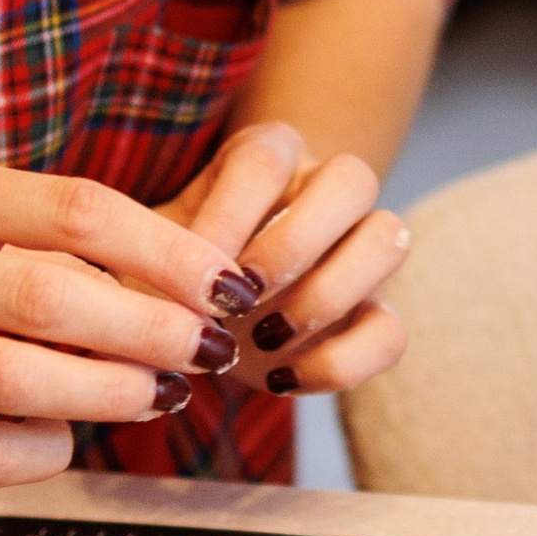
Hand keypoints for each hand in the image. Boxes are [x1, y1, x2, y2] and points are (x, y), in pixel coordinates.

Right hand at [0, 161, 266, 486]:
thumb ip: (41, 236)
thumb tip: (179, 283)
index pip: (77, 209)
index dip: (169, 252)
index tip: (227, 282)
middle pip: (54, 299)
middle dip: (153, 330)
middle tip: (207, 349)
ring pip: (16, 382)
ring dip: (110, 394)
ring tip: (158, 395)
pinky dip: (42, 449)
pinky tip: (65, 434)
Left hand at [162, 118, 413, 400]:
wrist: (202, 314)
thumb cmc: (169, 269)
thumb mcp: (146, 250)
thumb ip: (144, 253)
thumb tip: (144, 283)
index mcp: (268, 157)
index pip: (267, 159)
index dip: (229, 215)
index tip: (188, 269)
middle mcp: (325, 191)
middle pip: (353, 178)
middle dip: (294, 244)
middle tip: (239, 295)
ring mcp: (360, 250)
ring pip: (390, 239)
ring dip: (327, 294)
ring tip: (266, 337)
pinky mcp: (374, 314)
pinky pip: (392, 333)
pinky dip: (339, 364)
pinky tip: (279, 378)